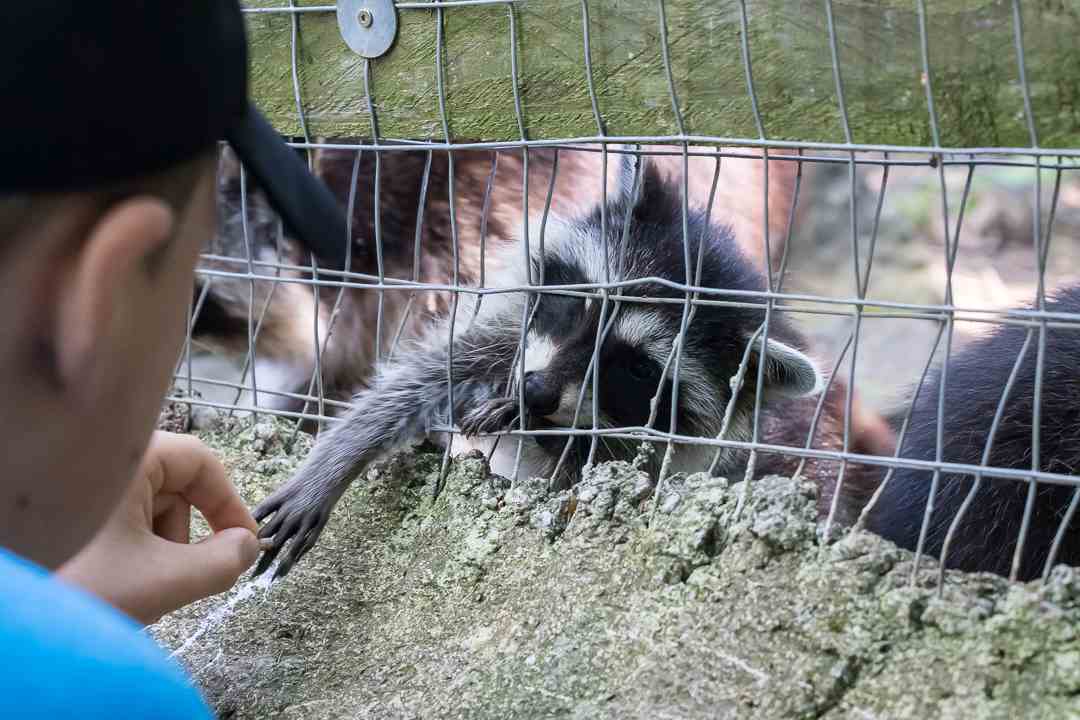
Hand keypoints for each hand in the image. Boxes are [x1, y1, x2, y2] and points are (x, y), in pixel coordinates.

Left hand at [58, 431, 259, 624]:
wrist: (12, 616)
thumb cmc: (75, 587)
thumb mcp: (163, 580)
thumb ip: (222, 563)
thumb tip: (247, 548)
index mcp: (128, 459)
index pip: (202, 462)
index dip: (229, 504)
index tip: (243, 542)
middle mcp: (103, 462)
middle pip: (175, 487)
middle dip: (186, 534)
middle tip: (184, 575)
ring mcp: (82, 487)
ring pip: (146, 507)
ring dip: (157, 546)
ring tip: (140, 585)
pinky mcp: (66, 511)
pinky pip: (118, 520)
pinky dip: (129, 550)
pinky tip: (114, 581)